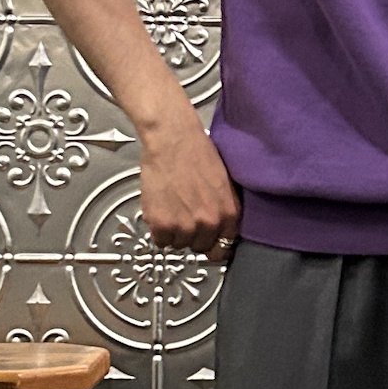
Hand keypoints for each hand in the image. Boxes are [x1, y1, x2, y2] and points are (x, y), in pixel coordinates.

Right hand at [137, 103, 241, 264]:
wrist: (173, 139)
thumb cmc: (197, 153)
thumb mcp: (224, 183)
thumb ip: (223, 210)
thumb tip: (221, 230)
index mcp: (229, 214)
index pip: (224, 249)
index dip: (213, 245)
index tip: (207, 242)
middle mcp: (210, 224)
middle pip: (200, 247)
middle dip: (193, 236)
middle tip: (185, 215)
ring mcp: (185, 226)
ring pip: (179, 244)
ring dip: (174, 232)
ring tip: (172, 207)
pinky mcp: (162, 224)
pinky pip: (160, 241)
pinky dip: (158, 229)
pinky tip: (161, 209)